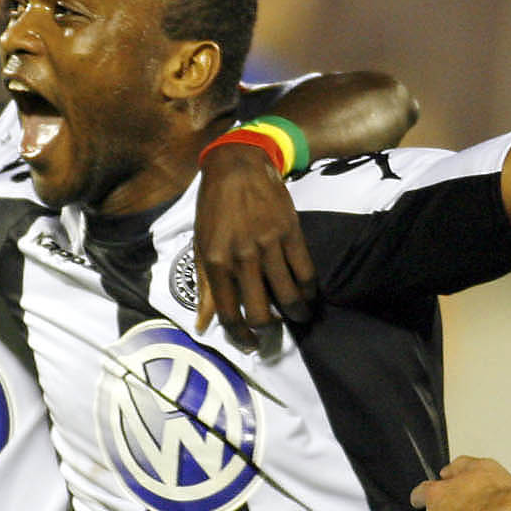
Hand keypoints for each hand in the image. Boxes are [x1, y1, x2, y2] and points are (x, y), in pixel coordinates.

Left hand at [193, 140, 316, 350]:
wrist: (236, 166)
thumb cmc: (213, 208)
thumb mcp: (200, 246)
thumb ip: (204, 288)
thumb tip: (202, 326)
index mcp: (216, 262)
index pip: (230, 314)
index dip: (241, 336)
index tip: (249, 344)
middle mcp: (242, 257)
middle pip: (262, 313)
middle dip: (270, 331)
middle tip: (274, 332)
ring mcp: (269, 245)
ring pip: (289, 296)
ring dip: (297, 314)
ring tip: (299, 317)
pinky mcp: (291, 232)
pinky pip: (306, 271)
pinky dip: (310, 289)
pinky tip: (309, 295)